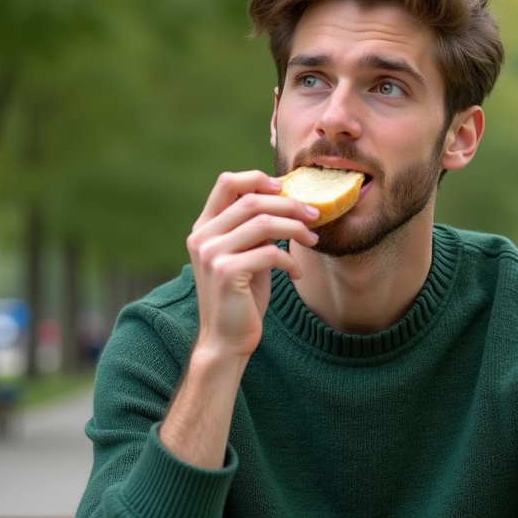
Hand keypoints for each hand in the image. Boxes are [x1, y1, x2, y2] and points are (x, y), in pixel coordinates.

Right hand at [186, 170, 319, 357]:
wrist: (227, 339)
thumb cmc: (241, 297)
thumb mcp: (246, 256)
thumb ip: (254, 230)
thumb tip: (286, 202)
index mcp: (204, 227)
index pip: (227, 182)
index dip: (258, 179)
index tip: (285, 189)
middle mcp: (202, 236)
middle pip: (252, 201)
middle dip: (289, 204)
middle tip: (314, 214)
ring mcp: (211, 254)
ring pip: (263, 223)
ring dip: (295, 229)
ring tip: (312, 240)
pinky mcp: (226, 272)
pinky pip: (269, 253)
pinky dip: (289, 261)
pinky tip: (295, 273)